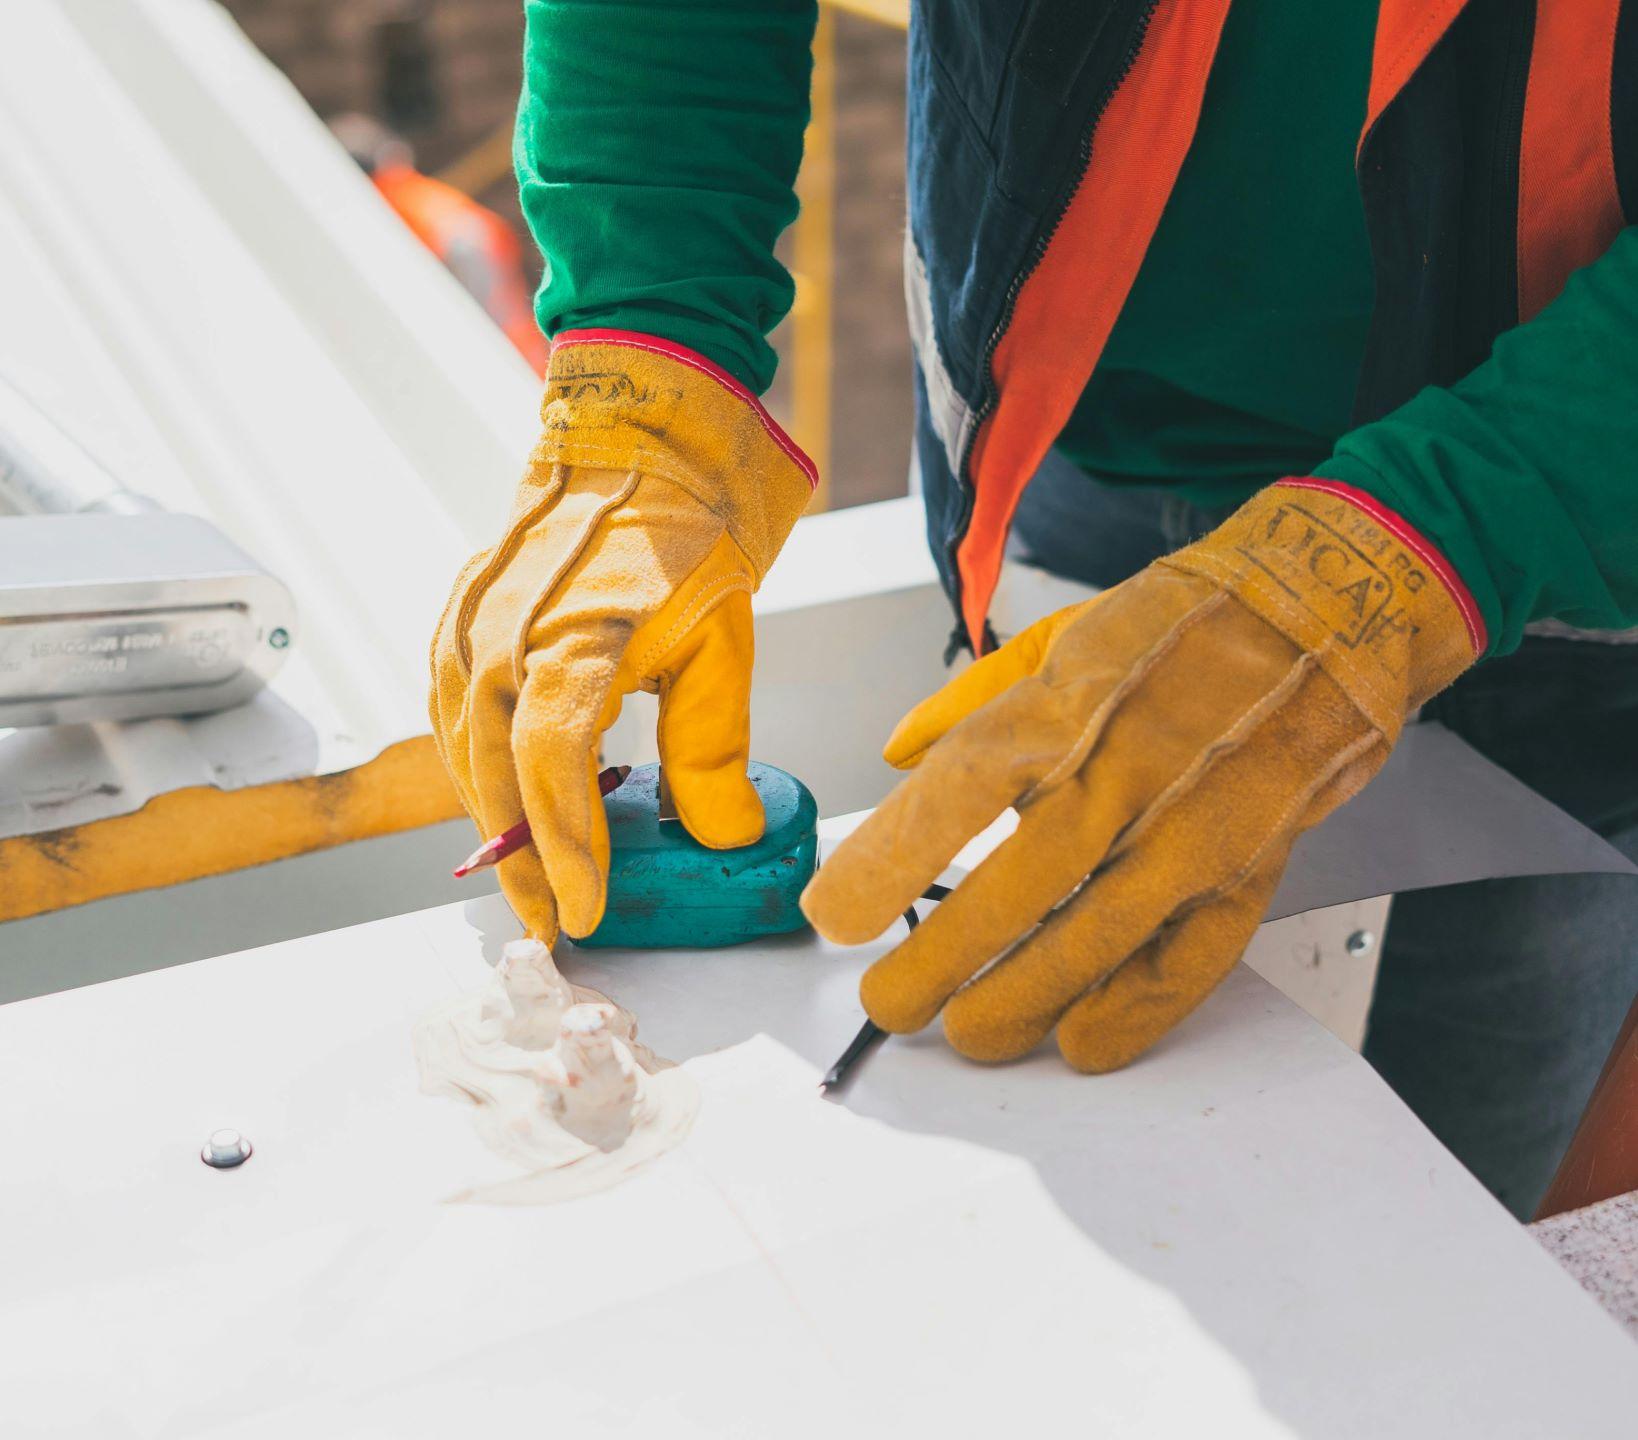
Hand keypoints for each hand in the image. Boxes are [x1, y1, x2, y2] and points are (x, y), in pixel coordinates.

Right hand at [431, 331, 813, 940]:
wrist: (632, 445)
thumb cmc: (682, 536)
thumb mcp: (722, 641)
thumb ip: (715, 747)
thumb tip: (726, 835)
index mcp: (572, 636)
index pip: (554, 767)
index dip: (567, 847)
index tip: (585, 909)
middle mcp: (501, 634)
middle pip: (495, 776)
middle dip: (523, 859)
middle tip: (552, 921)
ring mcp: (466, 624)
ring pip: (461, 753)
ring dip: (493, 820)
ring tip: (529, 878)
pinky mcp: (454, 619)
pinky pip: (446, 714)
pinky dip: (471, 768)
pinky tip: (498, 800)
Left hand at [802, 480, 1480, 1071]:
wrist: (1332, 609)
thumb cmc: (1185, 623)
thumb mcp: (1065, 633)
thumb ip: (970, 700)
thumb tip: (895, 755)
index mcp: (1066, 702)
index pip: (958, 791)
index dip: (888, 860)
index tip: (835, 914)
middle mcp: (1127, 767)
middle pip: (1018, 885)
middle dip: (942, 962)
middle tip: (891, 1005)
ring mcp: (1195, 823)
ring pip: (1098, 936)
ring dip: (1023, 1000)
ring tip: (968, 1034)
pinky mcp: (1251, 866)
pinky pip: (1189, 957)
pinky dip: (1134, 1011)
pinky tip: (1080, 1042)